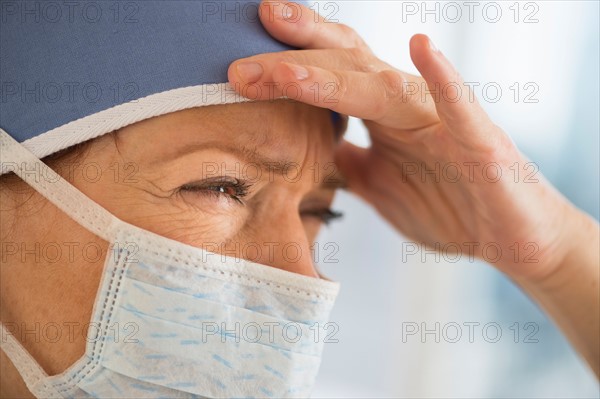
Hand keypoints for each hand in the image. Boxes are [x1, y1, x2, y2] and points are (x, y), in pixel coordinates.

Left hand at [227, 1, 582, 279]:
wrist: (507, 239)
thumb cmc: (448, 206)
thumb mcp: (378, 186)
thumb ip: (348, 162)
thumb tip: (314, 149)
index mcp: (383, 117)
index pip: (331, 78)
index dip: (289, 66)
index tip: (241, 63)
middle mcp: (408, 107)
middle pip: (347, 67)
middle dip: (296, 58)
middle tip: (246, 50)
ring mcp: (442, 121)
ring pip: (385, 86)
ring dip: (337, 74)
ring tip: (291, 64)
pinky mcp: (479, 143)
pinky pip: (460, 108)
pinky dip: (442, 79)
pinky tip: (422, 49)